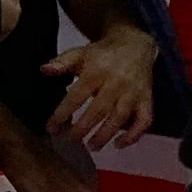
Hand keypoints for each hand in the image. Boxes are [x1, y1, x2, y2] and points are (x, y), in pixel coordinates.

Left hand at [45, 21, 156, 154]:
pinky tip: (119, 144)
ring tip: (92, 146)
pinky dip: (133, 135)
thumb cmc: (102, 54)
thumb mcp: (80, 53)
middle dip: (83, 128)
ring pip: (121, 117)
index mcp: (97, 71)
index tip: (51, 128)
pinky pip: (144, 120)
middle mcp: (117, 82)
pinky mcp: (146, 100)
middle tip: (69, 140)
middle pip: (100, 109)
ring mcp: (134, 92)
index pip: (77, 95)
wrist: (135, 45)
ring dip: (106, 135)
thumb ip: (62, 62)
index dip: (63, 113)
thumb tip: (44, 69)